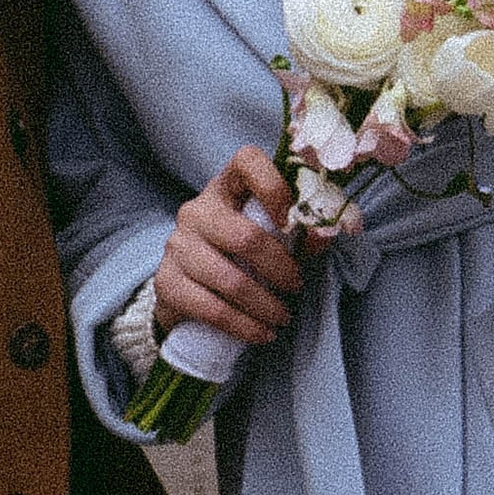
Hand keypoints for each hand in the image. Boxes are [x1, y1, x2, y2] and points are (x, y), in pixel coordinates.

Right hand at [154, 147, 300, 349]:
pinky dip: (244, 326)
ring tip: (283, 318)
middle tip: (297, 286)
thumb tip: (326, 234)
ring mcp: (177, 245)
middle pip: (244, 236)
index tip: (293, 222)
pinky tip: (262, 333)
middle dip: (280, 268)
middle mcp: (196, 210)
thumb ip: (299, 234)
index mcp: (226, 187)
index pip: (247, 161)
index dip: (275, 186)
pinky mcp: (167, 282)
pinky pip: (211, 309)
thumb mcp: (270, 238)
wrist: (186, 292)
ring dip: (265, 305)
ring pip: (230, 279)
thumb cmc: (239, 257)